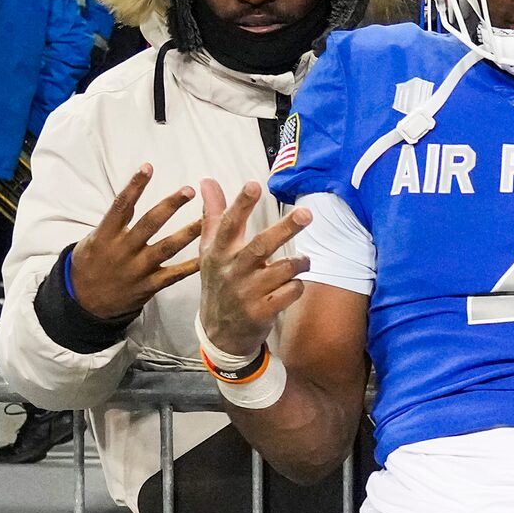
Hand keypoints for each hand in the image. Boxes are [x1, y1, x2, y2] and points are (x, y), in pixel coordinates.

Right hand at [70, 167, 199, 320]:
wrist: (84, 301)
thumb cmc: (91, 264)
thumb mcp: (94, 239)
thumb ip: (115, 221)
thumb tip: (132, 194)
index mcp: (106, 234)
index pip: (121, 204)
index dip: (134, 185)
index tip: (147, 167)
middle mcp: (123, 249)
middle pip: (149, 223)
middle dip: (169, 206)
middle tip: (189, 190)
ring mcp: (137, 268)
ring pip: (166, 248)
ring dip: (188, 232)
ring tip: (208, 218)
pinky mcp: (148, 286)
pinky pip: (174, 275)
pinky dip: (191, 266)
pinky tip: (208, 256)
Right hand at [194, 179, 311, 361]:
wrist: (219, 332)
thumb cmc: (218, 282)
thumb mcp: (210, 250)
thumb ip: (213, 215)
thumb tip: (207, 181)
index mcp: (219, 252)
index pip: (229, 224)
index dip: (241, 204)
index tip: (254, 184)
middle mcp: (233, 270)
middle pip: (262, 245)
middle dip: (285, 228)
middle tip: (306, 213)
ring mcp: (248, 292)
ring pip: (283, 270)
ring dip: (299, 262)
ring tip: (304, 259)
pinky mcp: (262, 312)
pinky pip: (290, 292)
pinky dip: (297, 286)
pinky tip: (294, 284)